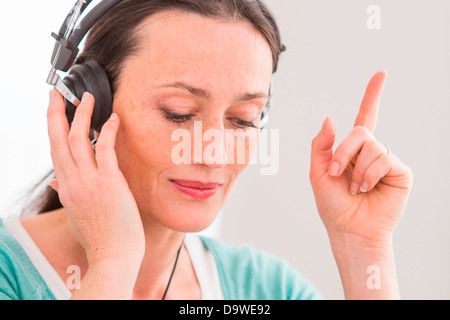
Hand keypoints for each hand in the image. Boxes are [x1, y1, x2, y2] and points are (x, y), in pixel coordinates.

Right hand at [47, 90, 144, 262]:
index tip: (55, 113)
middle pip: (58, 140)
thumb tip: (55, 182)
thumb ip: (66, 194)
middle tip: (57, 94)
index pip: (55, 152)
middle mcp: (72, 182)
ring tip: (87, 98)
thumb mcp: (75, 214)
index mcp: (66, 188)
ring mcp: (89, 181)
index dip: (53, 130)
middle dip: (56, 113)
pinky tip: (113, 119)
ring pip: (78, 139)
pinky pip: (105, 148)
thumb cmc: (99, 236)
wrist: (113, 254)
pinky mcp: (109, 182)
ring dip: (82, 115)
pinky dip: (108, 131)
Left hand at [309, 71, 413, 242]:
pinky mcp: (400, 171)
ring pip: (371, 145)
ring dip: (357, 169)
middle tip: (338, 175)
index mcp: (353, 150)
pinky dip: (369, 174)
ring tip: (356, 188)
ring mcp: (386, 161)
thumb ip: (321, 144)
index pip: (364, 117)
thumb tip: (329, 116)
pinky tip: (367, 188)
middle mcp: (371, 152)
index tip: (381, 73)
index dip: (372, 95)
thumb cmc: (333, 204)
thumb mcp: (318, 172)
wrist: (348, 229)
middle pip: (359, 132)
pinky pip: (384, 158)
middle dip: (343, 153)